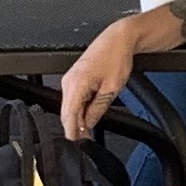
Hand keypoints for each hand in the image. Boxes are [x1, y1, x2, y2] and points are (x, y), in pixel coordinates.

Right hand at [58, 19, 141, 142]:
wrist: (118, 40)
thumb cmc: (116, 57)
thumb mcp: (112, 89)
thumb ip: (98, 109)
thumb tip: (89, 124)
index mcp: (76, 84)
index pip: (68, 115)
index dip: (71, 133)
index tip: (75, 145)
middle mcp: (69, 82)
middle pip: (67, 113)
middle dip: (74, 129)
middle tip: (83, 144)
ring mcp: (70, 80)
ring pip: (70, 107)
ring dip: (77, 120)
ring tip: (86, 135)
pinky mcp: (75, 79)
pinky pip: (74, 99)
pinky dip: (79, 110)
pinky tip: (87, 119)